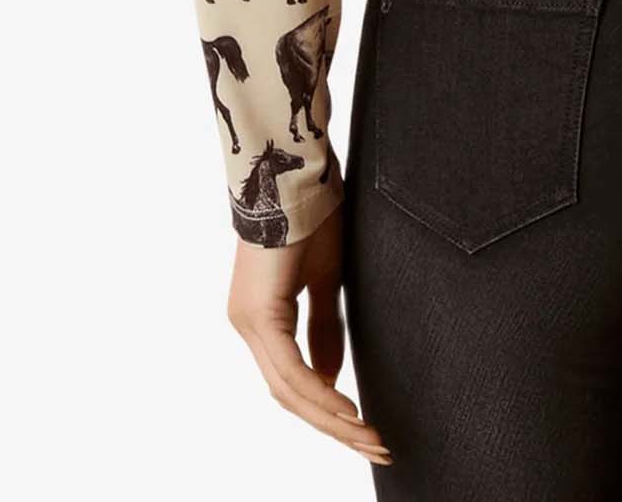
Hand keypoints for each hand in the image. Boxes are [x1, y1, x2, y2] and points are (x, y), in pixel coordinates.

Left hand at [227, 198, 392, 466]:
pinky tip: (346, 412)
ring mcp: (249, 322)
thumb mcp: (324, 279)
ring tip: (368, 438)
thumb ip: (323, 328)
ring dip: (331, 419)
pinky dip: (320, 395)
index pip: (292, 381)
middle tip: (374, 446)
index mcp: (262, 318)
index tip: (363, 428)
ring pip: (289, 390)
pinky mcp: (259, 315)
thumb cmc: (312, 215)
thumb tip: (329, 378)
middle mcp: (248, 326)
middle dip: (334, 426)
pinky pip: (290, 370)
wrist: (294, 174)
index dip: (327, 410)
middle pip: (290, 395)